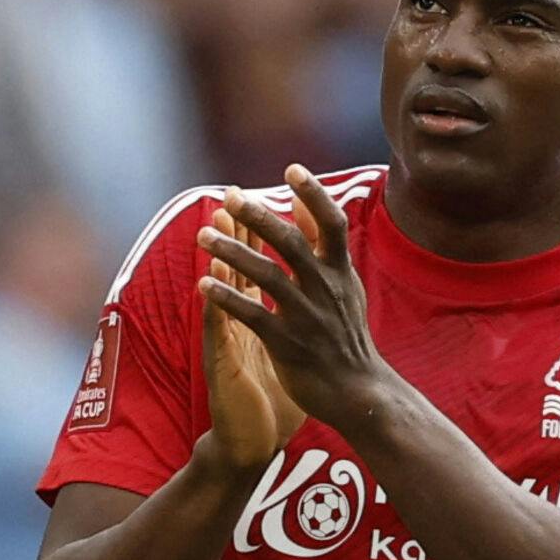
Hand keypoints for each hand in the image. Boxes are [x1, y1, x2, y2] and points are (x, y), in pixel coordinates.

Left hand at [197, 166, 395, 429]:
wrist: (357, 391)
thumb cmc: (345, 333)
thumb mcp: (343, 284)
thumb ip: (321, 244)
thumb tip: (300, 202)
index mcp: (340, 271)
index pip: (331, 223)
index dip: (314, 194)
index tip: (292, 167)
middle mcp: (326, 289)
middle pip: (291, 244)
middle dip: (259, 217)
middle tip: (230, 196)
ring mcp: (307, 317)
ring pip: (266, 276)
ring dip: (232, 254)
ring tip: (202, 236)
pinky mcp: (288, 344)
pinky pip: (253, 316)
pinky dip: (227, 298)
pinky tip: (203, 284)